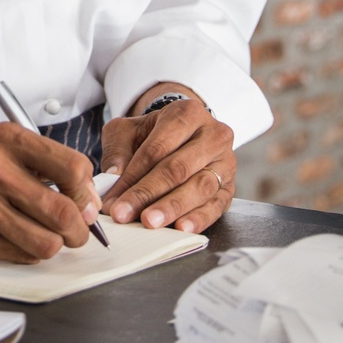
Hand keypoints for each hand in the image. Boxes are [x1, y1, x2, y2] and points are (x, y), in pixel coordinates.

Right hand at [0, 124, 101, 262]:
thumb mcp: (0, 149)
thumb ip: (46, 166)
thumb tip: (91, 202)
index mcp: (6, 138)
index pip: (74, 167)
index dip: (87, 191)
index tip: (84, 200)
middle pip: (65, 211)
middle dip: (81, 228)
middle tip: (77, 229)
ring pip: (49, 241)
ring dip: (57, 244)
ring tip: (48, 235)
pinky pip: (26, 255)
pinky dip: (31, 252)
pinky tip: (19, 238)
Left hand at [100, 96, 235, 233]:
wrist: (184, 135)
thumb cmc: (153, 135)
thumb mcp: (128, 131)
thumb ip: (118, 151)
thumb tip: (112, 177)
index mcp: (187, 114)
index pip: (157, 149)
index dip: (132, 177)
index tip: (112, 201)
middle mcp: (213, 135)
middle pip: (178, 168)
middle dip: (149, 194)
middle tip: (126, 214)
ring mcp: (226, 161)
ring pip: (199, 187)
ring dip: (172, 208)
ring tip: (150, 222)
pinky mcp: (230, 187)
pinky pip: (217, 205)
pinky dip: (198, 219)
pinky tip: (181, 228)